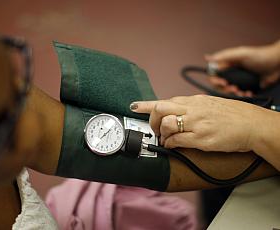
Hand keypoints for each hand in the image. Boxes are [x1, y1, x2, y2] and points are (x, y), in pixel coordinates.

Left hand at [130, 95, 266, 152]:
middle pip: (160, 109)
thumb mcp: (209, 104)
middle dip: (152, 121)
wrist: (252, 124)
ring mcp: (197, 124)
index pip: (165, 100)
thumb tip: (174, 111)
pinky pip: (177, 140)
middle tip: (155, 130)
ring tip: (165, 140)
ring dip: (161, 134)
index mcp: (194, 101)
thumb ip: (191, 106)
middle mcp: (193, 110)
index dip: (146, 104)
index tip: (134, 106)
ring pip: (166, 124)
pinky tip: (173, 146)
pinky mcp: (202, 139)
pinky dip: (170, 144)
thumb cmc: (232, 115)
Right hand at [207, 41, 279, 95]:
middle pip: (220, 85)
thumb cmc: (262, 55)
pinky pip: (239, 95)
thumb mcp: (242, 54)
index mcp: (228, 64)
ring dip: (233, 94)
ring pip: (229, 92)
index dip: (215, 80)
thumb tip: (207, 58)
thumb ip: (224, 56)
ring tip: (241, 92)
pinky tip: (248, 93)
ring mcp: (239, 81)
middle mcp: (231, 73)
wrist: (278, 64)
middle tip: (233, 88)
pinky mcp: (246, 87)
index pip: (214, 74)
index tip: (222, 83)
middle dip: (225, 89)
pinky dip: (242, 96)